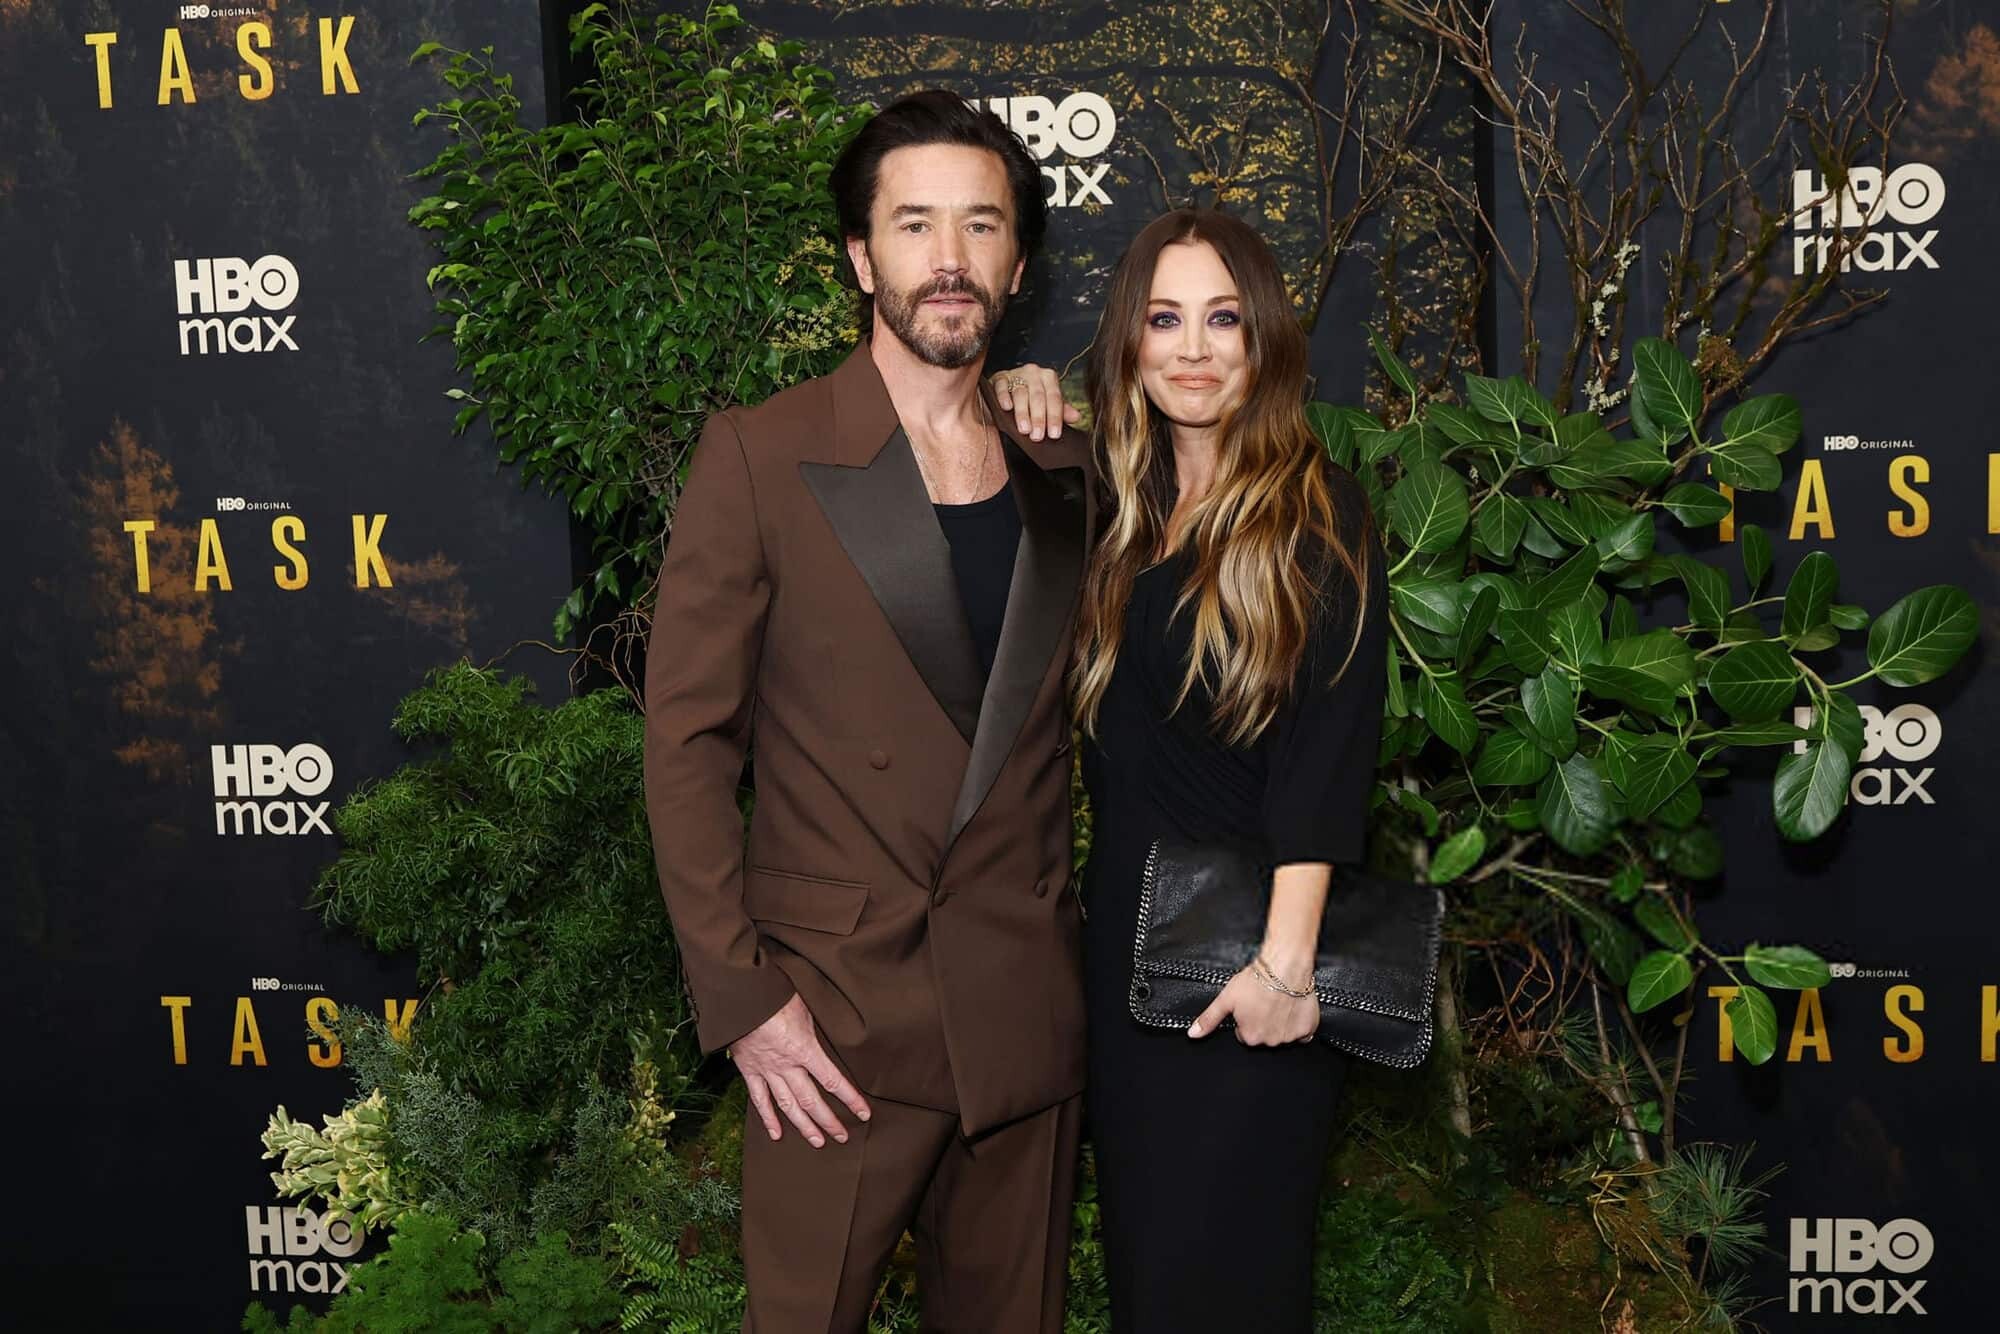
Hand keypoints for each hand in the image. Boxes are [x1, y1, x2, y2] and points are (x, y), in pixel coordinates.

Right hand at [728, 994, 871, 1146]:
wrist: (740, 995)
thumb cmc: (775, 994)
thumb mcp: (806, 1007)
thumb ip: (818, 1026)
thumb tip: (835, 1030)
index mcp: (804, 1050)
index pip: (833, 1081)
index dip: (850, 1098)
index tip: (863, 1112)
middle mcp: (787, 1066)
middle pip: (811, 1101)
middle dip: (829, 1121)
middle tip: (842, 1137)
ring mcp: (766, 1070)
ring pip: (787, 1105)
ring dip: (803, 1126)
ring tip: (817, 1142)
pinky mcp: (749, 1070)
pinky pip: (759, 1099)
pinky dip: (767, 1118)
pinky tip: (776, 1134)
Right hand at [990, 363, 1081, 440]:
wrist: (1010, 384)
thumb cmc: (1032, 396)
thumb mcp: (1048, 402)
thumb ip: (1061, 410)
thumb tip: (1076, 417)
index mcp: (1049, 378)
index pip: (1055, 398)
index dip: (1055, 417)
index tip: (1054, 434)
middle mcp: (1034, 373)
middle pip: (1038, 397)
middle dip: (1038, 418)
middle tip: (1037, 436)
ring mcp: (1016, 373)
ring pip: (1021, 394)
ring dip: (1022, 413)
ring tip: (1024, 429)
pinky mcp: (1000, 377)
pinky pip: (1002, 386)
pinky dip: (1004, 397)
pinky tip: (1007, 408)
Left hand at [1187, 964, 1319, 1045]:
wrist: (1285, 966)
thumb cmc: (1256, 980)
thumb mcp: (1225, 999)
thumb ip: (1209, 1019)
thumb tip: (1193, 1034)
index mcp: (1251, 1036)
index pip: (1245, 1034)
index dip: (1246, 1018)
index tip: (1250, 1005)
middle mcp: (1271, 1040)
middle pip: (1264, 1035)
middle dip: (1262, 1021)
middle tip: (1263, 1001)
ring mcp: (1290, 1036)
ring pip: (1282, 1034)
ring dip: (1280, 1022)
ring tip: (1277, 1002)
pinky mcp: (1308, 1028)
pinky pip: (1302, 1032)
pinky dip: (1298, 1023)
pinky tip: (1292, 1009)